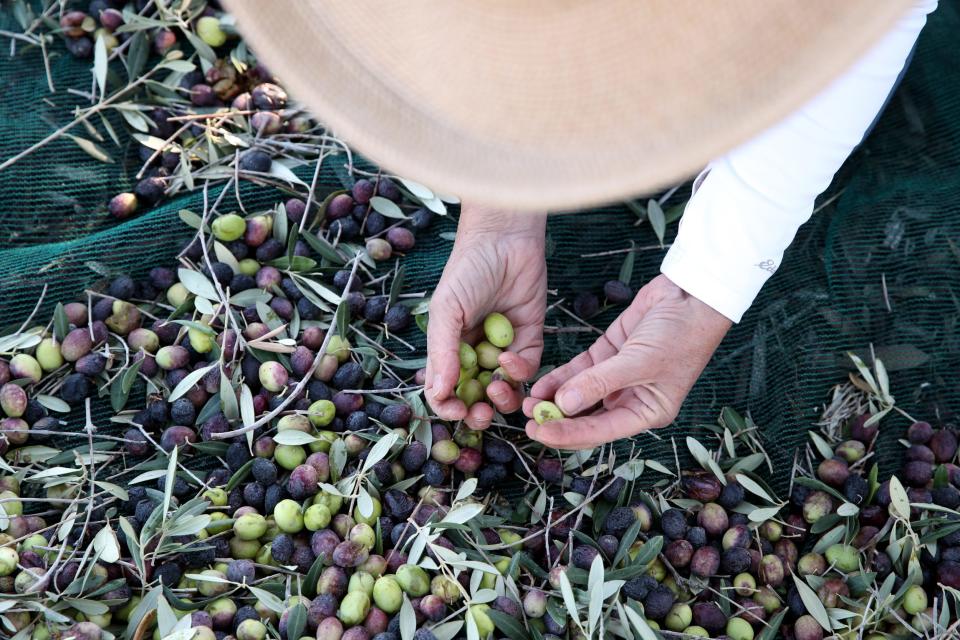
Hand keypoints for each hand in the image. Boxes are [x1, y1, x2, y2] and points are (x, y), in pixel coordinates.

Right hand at [425, 205, 546, 428]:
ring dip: (501, 396)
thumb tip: (437, 392)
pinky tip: (510, 358)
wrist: (504, 238)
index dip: (448, 406)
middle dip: (478, 412)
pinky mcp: (531, 338)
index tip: (455, 411)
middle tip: (481, 415)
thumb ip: (442, 351)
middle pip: (477, 396)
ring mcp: (504, 347)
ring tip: (496, 388)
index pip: (446, 389)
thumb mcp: (446, 310)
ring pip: (505, 388)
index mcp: (449, 348)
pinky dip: (520, 370)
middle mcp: (476, 352)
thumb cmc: (466, 270)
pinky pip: (528, 367)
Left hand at [522, 275, 730, 447]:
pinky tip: (539, 384)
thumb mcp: (640, 361)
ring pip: (578, 395)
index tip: (539, 432)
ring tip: (526, 403)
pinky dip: (559, 378)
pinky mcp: (607, 354)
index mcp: (646, 412)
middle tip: (527, 421)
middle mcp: (630, 399)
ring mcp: (616, 377)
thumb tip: (564, 404)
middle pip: (586, 418)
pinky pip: (578, 372)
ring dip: (553, 400)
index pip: (600, 431)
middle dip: (557, 420)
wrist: (692, 296)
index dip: (568, 434)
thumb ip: (600, 382)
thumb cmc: (680, 335)